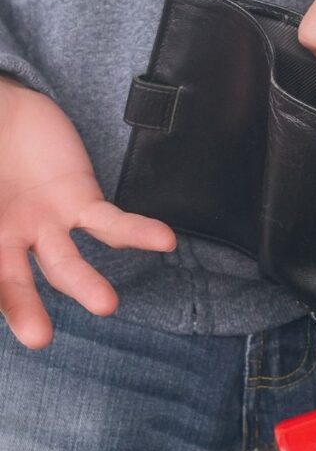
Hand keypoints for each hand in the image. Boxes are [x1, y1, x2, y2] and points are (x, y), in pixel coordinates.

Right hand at [0, 77, 175, 347]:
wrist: (5, 111)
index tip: (24, 327)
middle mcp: (7, 241)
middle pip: (12, 282)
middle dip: (24, 309)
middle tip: (39, 339)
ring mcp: (46, 225)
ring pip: (67, 263)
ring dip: (86, 284)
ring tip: (106, 304)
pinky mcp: (81, 201)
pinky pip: (112, 222)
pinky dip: (139, 232)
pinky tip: (165, 241)